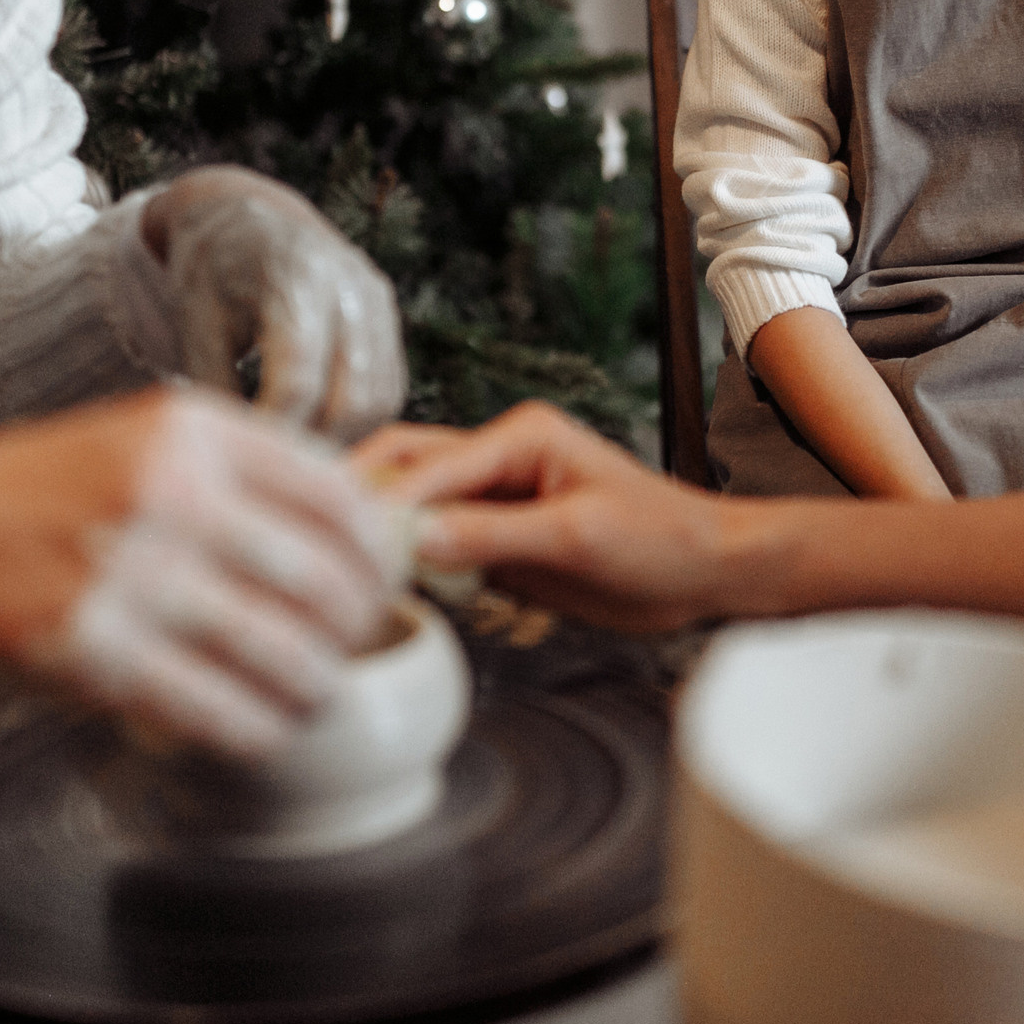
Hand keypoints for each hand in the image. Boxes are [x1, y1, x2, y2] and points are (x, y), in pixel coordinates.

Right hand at [0, 385, 395, 754]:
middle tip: (349, 642)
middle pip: (325, 580)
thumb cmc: (28, 497)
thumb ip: (228, 468)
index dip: (376, 550)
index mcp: (186, 430)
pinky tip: (263, 727)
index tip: (381, 577)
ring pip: (285, 654)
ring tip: (313, 692)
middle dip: (355, 624)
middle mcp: (167, 494)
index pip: (335, 493)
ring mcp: (132, 578)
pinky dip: (259, 728)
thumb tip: (350, 520)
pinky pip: (221, 709)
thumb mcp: (130, 439)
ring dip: (315, 686)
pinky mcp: (97, 657)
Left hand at [143, 166, 406, 440]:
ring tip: (296, 457)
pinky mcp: (388, 315)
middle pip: (353, 399)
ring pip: (381, 400)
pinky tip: (317, 431)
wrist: (247, 214)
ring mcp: (377, 298)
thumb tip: (240, 461)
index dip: (273, 433)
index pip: (297, 382)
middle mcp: (349, 284)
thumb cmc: (211, 270)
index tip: (244, 462)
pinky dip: (359, 421)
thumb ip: (216, 390)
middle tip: (273, 470)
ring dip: (343, 440)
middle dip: (314, 447)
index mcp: (293, 277)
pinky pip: (389, 387)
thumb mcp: (196, 324)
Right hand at [356, 403, 737, 631]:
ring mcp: (497, 499)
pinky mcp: (501, 539)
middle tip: (317, 538)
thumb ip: (492, 537)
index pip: (428, 464)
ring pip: (418, 506)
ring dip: (384, 532)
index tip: (343, 538)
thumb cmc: (661, 540)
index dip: (383, 502)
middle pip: (407, 466)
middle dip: (363, 499)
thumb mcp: (575, 538)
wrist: (706, 572)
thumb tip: (415, 538)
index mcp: (519, 436)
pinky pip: (442, 544)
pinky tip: (387, 587)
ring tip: (338, 567)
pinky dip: (414, 562)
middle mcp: (499, 458)